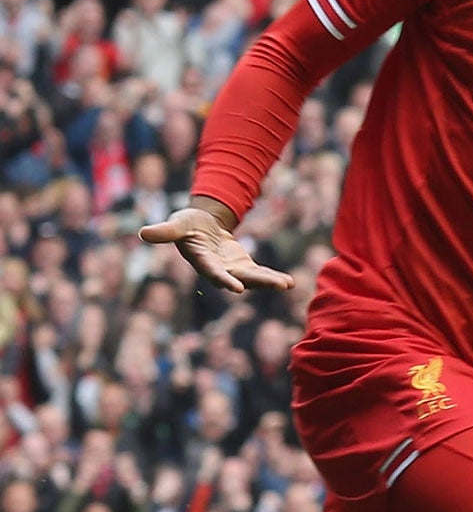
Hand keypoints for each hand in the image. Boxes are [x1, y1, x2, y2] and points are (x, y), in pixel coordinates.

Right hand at [139, 205, 293, 294]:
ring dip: (270, 282)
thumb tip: (143, 233)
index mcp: (202, 261)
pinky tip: (289, 283)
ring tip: (288, 284)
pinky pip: (259, 273)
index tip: (236, 287)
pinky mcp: (242, 267)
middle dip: (259, 282)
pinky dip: (272, 277)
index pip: (213, 272)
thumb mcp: (177, 224)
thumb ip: (165, 231)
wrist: (200, 225)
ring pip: (253, 279)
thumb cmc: (186, 224)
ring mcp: (232, 270)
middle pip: (240, 278)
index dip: (224, 279)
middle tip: (279, 285)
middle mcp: (218, 270)